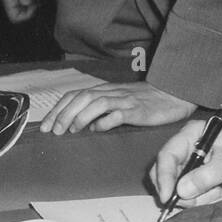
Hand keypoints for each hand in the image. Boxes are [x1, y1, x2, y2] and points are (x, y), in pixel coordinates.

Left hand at [39, 81, 195, 132]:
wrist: (174, 94)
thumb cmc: (148, 101)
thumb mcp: (122, 103)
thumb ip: (104, 112)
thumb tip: (88, 126)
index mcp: (106, 90)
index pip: (75, 95)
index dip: (59, 109)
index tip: (48, 125)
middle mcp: (112, 93)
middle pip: (81, 98)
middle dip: (64, 114)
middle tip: (54, 131)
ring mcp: (125, 101)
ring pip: (95, 103)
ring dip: (79, 117)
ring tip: (70, 131)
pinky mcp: (137, 110)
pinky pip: (117, 114)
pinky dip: (104, 122)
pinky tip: (97, 130)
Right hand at [149, 123, 221, 206]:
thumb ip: (206, 176)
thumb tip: (181, 190)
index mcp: (192, 135)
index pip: (167, 154)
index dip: (164, 176)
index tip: (168, 195)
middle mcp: (185, 149)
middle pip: (163, 171)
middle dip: (172, 189)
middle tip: (187, 202)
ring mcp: (188, 166)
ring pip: (172, 187)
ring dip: (186, 197)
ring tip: (210, 194)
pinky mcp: (194, 181)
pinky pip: (184, 195)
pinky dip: (193, 201)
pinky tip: (211, 195)